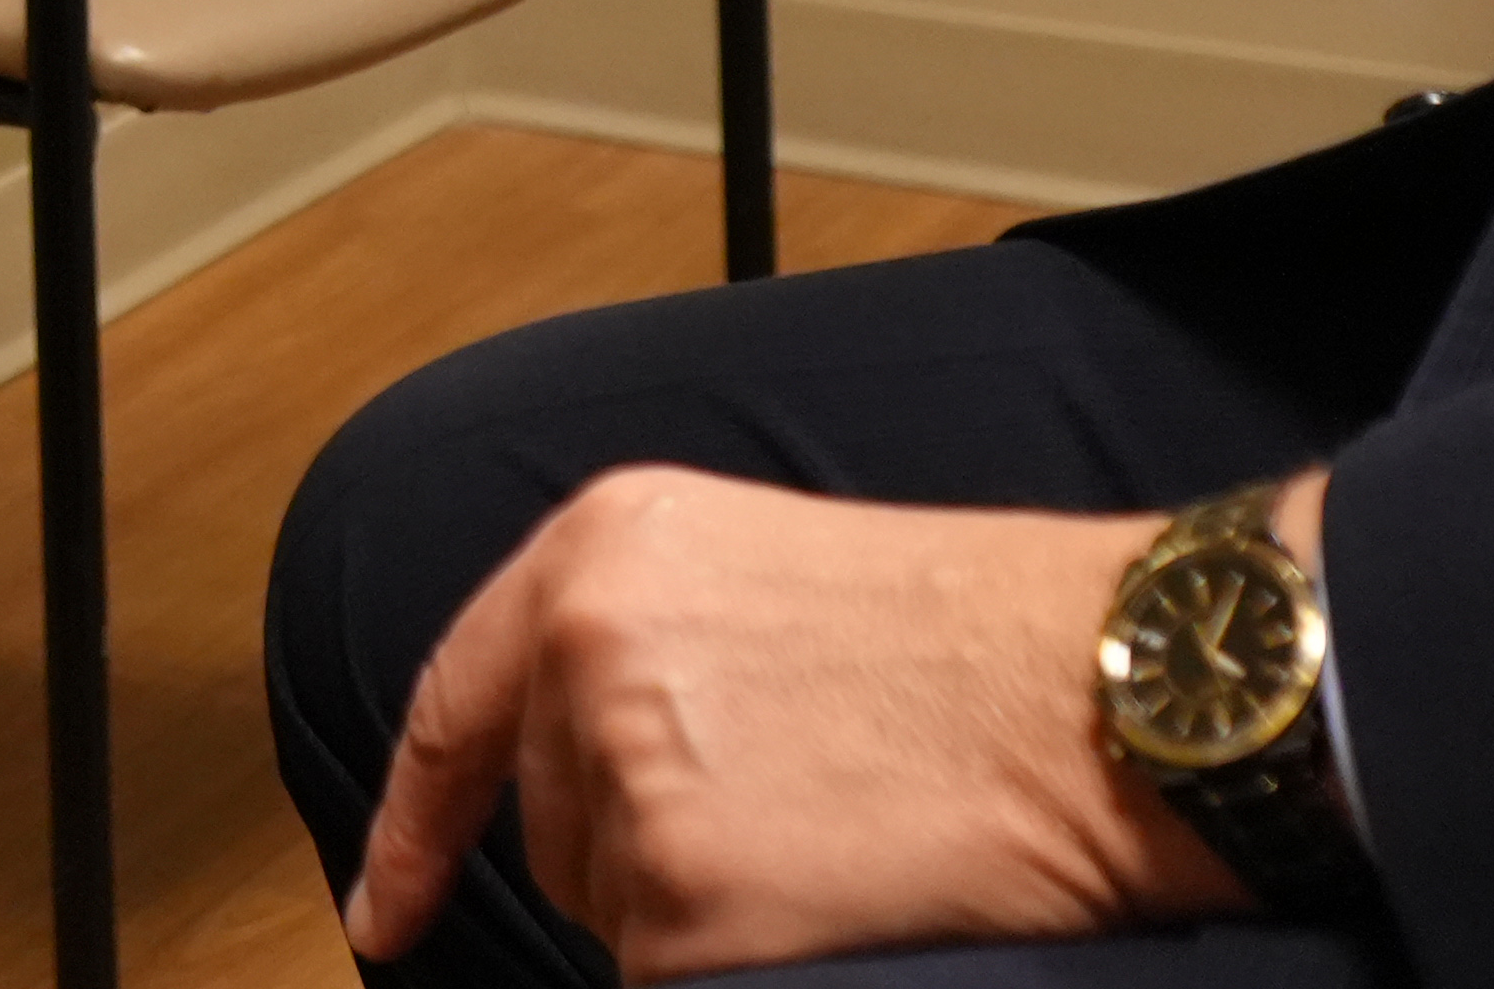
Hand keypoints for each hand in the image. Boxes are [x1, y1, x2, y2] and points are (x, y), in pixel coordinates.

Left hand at [341, 466, 1229, 976]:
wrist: (1112, 695)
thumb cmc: (984, 639)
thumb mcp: (768, 574)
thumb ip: (646, 646)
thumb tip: (584, 772)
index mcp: (601, 548)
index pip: (455, 708)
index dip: (411, 827)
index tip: (381, 910)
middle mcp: (585, 650)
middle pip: (558, 830)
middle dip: (647, 854)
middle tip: (801, 810)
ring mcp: (629, 779)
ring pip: (620, 914)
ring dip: (704, 909)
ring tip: (840, 832)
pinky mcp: (686, 901)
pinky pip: (675, 979)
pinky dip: (745, 970)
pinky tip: (840, 899)